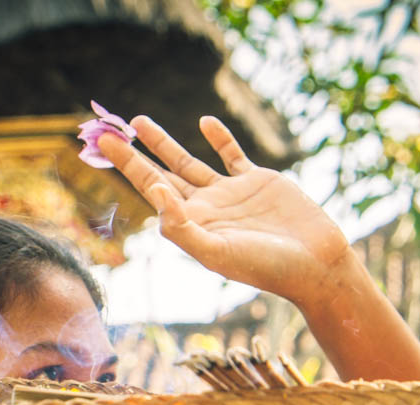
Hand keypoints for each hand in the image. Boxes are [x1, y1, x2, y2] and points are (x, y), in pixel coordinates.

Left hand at [98, 115, 352, 309]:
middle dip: (135, 154)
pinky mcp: (258, 181)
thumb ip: (181, 226)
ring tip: (139, 122)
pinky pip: (232, 155)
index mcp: (191, 224)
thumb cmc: (265, 267)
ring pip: (188, 161)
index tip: (104, 144)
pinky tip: (204, 122)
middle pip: (161, 174)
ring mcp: (230, 194)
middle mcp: (206, 208)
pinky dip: (219, 138)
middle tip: (109, 133)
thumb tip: (154, 190)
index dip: (127, 165)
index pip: (150, 189)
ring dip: (164, 143)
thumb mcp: (216, 252)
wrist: (315, 265)